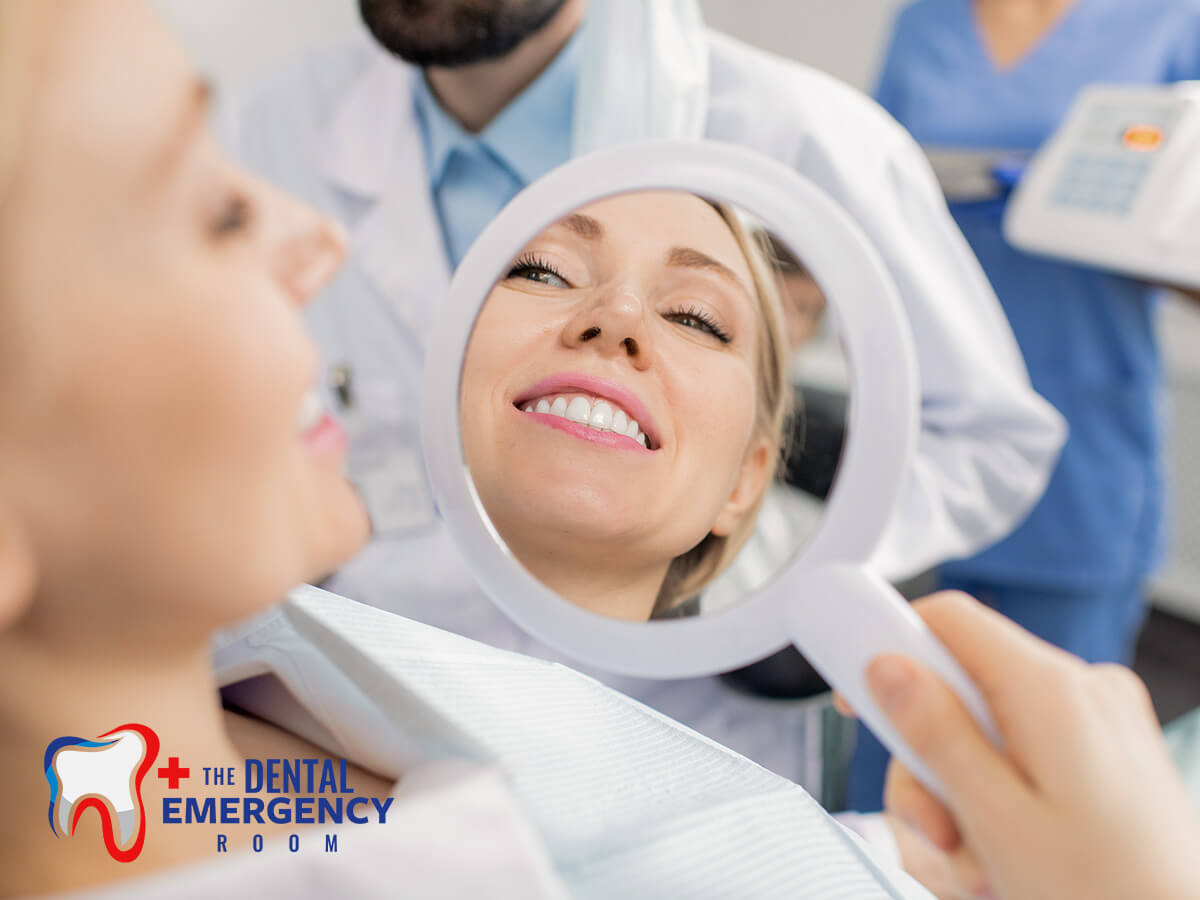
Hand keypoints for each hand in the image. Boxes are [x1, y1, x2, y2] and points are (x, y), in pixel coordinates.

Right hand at [854, 592, 1199, 899]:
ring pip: (986, 727)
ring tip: (978, 862)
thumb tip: (886, 667)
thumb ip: (936, 734)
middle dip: (929, 757)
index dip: (889, 644)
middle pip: (959, 687)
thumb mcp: (998, 820)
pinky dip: (1000, 796)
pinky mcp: (1107, 749)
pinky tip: (1008, 854)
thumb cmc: (1109, 897)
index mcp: (1054, 691)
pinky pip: (1023, 750)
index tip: (855, 690)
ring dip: (962, 792)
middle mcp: (1083, 689)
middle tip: (935, 826)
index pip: (949, 619)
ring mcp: (1101, 719)